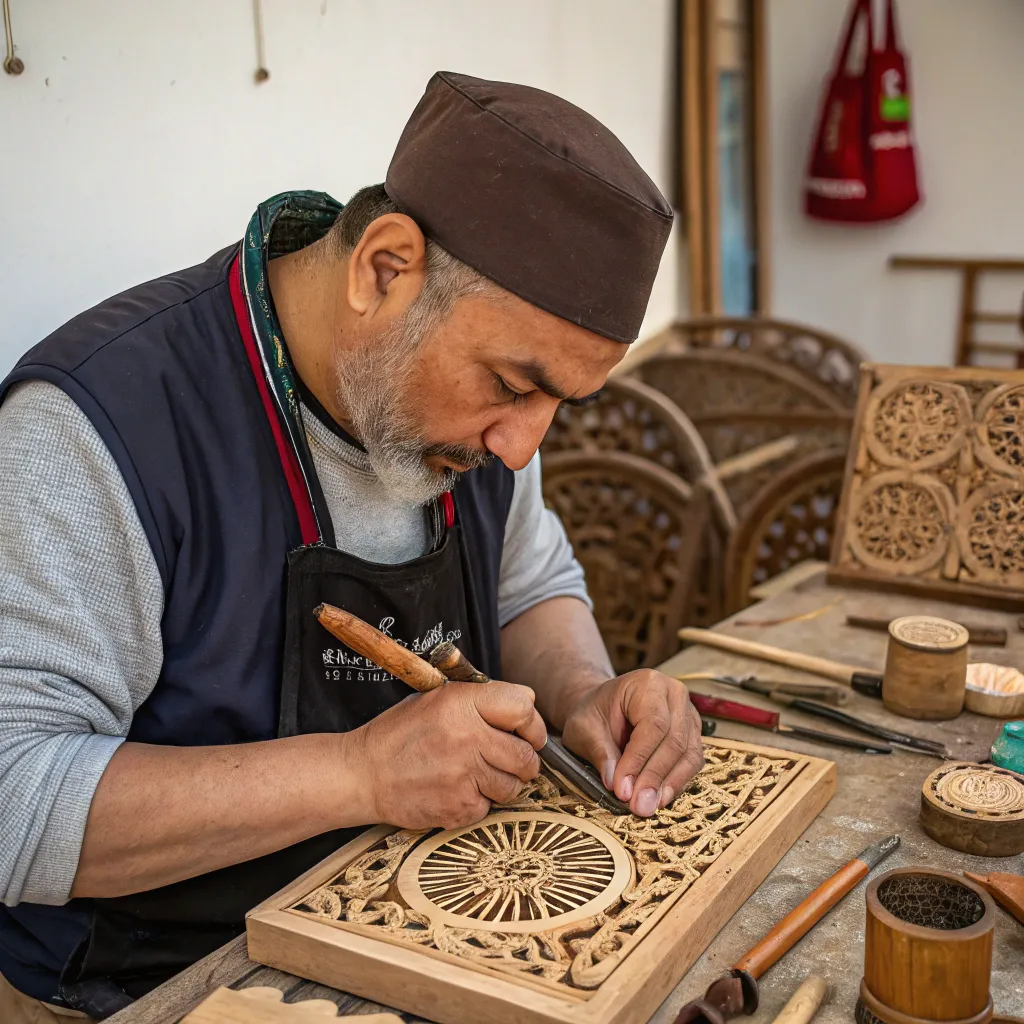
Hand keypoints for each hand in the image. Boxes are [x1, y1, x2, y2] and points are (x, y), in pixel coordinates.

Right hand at [355, 681, 546, 829]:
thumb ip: (481, 699)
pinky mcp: (458, 808)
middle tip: (510, 760)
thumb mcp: (437, 698)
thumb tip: (528, 703)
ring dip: (503, 783)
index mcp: (461, 703)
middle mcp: (466, 737)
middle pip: (526, 755)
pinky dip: (478, 802)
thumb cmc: (402, 734)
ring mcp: (463, 776)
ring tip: (478, 774)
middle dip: (524, 760)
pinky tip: (457, 790)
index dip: (531, 723)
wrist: (363, 774)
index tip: (527, 732)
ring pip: (513, 786)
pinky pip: (489, 808)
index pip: (523, 707)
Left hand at [561, 670, 703, 816]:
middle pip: (674, 740)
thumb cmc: (593, 715)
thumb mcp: (583, 728)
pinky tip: (659, 799)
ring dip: (668, 784)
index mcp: (647, 684)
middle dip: (654, 777)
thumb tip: (615, 783)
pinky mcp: (692, 735)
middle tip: (637, 805)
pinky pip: (692, 762)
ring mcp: (688, 714)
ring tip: (648, 806)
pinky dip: (676, 783)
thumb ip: (600, 752)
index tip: (622, 788)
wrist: (602, 710)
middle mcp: (674, 695)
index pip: (652, 724)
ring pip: (688, 754)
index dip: (639, 760)